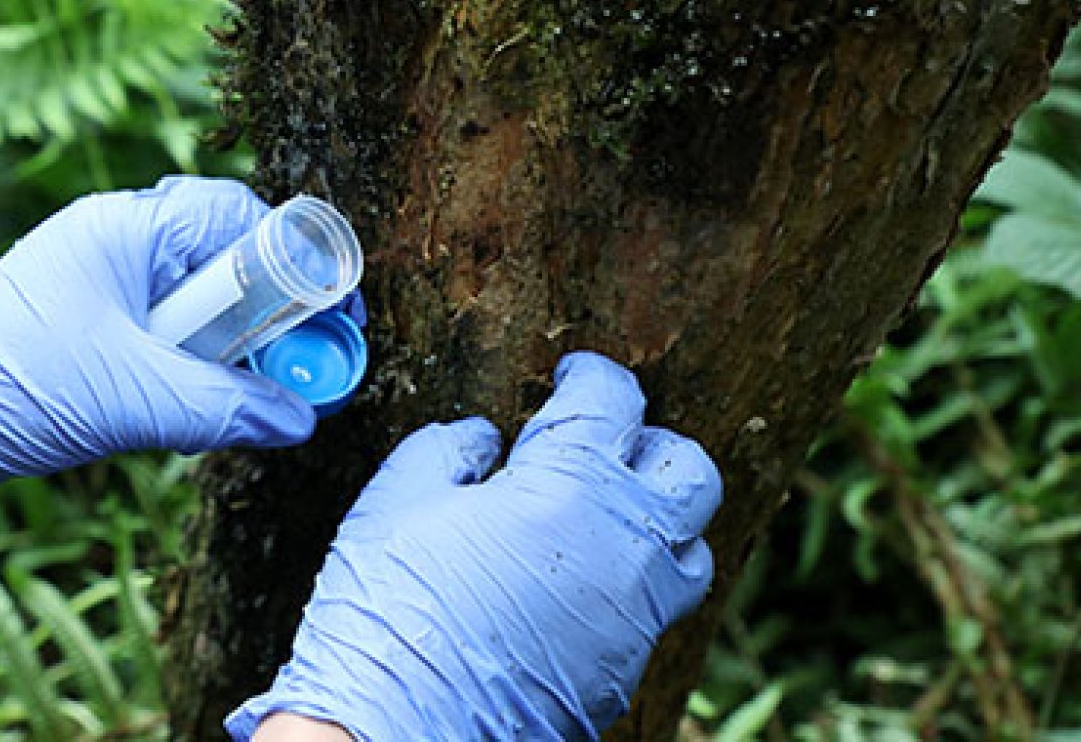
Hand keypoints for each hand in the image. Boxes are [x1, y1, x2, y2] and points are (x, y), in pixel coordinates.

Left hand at [0, 176, 321, 505]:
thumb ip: (228, 405)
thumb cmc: (13, 385)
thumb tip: (299, 418)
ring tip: (246, 396)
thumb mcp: (137, 399)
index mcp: (128, 227)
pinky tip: (191, 407)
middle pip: (226, 258)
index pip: (241, 218)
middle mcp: (116, 238)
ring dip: (227, 347)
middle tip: (300, 367)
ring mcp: (99, 276)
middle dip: (269, 316)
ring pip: (197, 299)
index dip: (297, 268)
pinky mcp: (88, 318)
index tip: (332, 318)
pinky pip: (164, 328)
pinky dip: (190, 363)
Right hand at [227, 352, 719, 740]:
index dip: (591, 375)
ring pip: (689, 548)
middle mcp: (624, 547)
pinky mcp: (623, 669)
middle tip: (601, 443)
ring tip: (601, 515)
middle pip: (689, 472)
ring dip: (654, 520)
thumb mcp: (397, 501)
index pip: (614, 401)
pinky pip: (653, 610)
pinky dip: (628, 583)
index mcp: (570, 486)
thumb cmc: (390, 611)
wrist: (394, 732)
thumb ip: (450, 450)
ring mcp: (634, 616)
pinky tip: (573, 582)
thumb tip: (484, 440)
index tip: (571, 375)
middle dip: (650, 445)